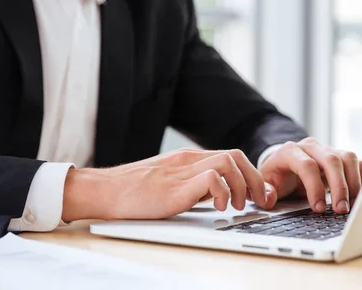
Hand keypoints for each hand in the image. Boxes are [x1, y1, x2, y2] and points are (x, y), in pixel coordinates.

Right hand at [61, 149, 270, 220]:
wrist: (104, 191)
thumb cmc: (132, 191)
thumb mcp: (168, 182)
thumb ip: (191, 184)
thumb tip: (217, 195)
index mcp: (187, 158)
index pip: (231, 155)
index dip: (251, 174)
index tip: (258, 193)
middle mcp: (187, 160)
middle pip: (236, 154)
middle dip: (254, 178)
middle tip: (258, 200)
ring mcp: (181, 171)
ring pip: (228, 161)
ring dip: (240, 185)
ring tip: (235, 205)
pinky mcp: (174, 187)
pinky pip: (211, 178)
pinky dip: (222, 192)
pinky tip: (218, 207)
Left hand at [258, 137, 361, 213]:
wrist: (283, 166)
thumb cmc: (275, 177)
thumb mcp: (264, 184)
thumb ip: (264, 191)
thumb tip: (269, 198)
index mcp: (290, 151)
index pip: (307, 165)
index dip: (314, 188)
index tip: (319, 209)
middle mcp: (311, 147)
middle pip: (331, 160)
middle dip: (339, 187)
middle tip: (341, 210)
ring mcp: (328, 150)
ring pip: (348, 158)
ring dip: (354, 183)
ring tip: (352, 205)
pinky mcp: (341, 157)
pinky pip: (358, 163)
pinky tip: (361, 197)